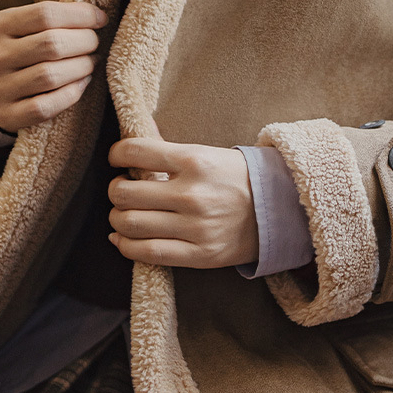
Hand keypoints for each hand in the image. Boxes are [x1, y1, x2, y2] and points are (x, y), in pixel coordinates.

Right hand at [0, 1, 106, 132]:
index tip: (101, 19)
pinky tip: (82, 83)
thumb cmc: (23, 50)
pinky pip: (46, 106)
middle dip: (85, 42)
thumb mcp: (28, 26)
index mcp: (0, 25)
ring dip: (82, 67)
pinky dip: (71, 93)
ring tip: (91, 62)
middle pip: (51, 44)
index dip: (81, 15)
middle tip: (95, 43)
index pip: (46, 14)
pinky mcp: (7, 115)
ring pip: (51, 76)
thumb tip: (95, 2)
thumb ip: (56, 13)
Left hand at [107, 138, 258, 268]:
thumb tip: (136, 138)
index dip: (116, 154)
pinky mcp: (198, 254)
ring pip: (130, 224)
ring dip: (117, 217)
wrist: (277, 211)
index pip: (135, 152)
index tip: (116, 158)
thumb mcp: (208, 154)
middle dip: (115, 190)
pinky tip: (122, 237)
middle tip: (120, 189)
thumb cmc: (236, 178)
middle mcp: (192, 194)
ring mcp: (195, 227)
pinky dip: (125, 245)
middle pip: (125, 193)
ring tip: (122, 213)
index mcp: (195, 161)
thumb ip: (170, 150)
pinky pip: (148, 253)